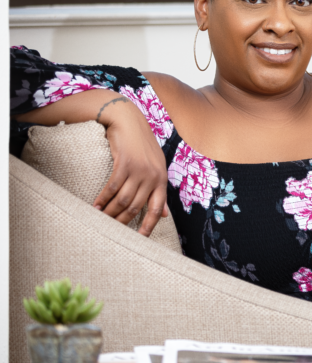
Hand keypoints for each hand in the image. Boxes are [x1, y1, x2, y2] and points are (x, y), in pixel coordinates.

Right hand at [92, 97, 168, 235]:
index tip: (140, 240)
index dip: (149, 226)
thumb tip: (164, 216)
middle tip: (111, 230)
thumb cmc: (142, 147)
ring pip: (123, 200)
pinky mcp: (125, 163)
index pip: (157, 209)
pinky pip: (112, 187)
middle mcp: (153, 177)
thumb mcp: (156, 168)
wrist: (129, 121)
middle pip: (136, 207)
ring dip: (110, 212)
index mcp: (162, 180)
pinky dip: (103, 199)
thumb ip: (158, 191)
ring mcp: (139, 170)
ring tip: (101, 219)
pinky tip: (95, 206)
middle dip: (123, 221)